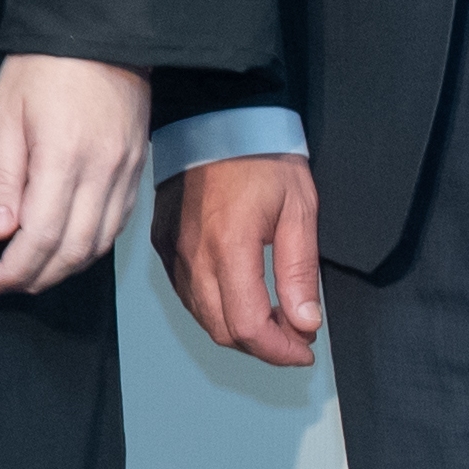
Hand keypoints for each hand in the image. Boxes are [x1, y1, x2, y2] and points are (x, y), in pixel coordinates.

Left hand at [0, 54, 153, 299]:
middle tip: (6, 284)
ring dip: (64, 269)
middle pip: (74, 251)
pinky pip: (117, 223)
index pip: (41, 237)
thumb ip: (0, 175)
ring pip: (99, 243)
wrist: (101, 31)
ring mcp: (125, 171)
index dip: (14, 269)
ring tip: (31, 273)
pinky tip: (66, 248)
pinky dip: (90, 246)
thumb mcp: (4, 112)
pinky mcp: (137, 167)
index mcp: (64, 156)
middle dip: (37, 278)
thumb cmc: (43, 67)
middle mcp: (103, 171)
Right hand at [160, 152, 323, 367]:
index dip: (279, 350)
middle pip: (222, 330)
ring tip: (272, 319)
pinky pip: (186, 294)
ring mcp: (172, 251)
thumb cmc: (263, 157)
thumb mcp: (299, 210)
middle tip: (294, 337)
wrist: (218, 117)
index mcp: (230, 246)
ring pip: (202, 316)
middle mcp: (193, 255)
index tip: (304, 350)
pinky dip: (214, 309)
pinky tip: (240, 297)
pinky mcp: (163, 244)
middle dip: (262, 345)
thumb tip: (304, 322)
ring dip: (238, 329)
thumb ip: (299, 272)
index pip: (248, 326)